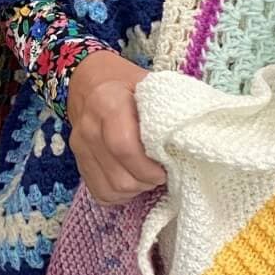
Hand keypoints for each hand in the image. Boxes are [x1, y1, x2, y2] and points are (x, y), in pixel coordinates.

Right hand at [64, 48, 165, 205]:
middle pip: (120, 177)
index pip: (124, 147)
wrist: (89, 80)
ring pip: (110, 189)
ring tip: (147, 177)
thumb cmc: (127, 83)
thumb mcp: (150, 85)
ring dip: (135, 189)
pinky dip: (119, 194)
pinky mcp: (78, 161)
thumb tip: (196, 136)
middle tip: (161, 173)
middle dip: (146, 182)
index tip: (166, 169)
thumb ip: (168, 108)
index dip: (148, 167)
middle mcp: (89, 128)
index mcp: (108, 104)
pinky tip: (131, 180)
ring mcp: (80, 147)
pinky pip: (99, 193)